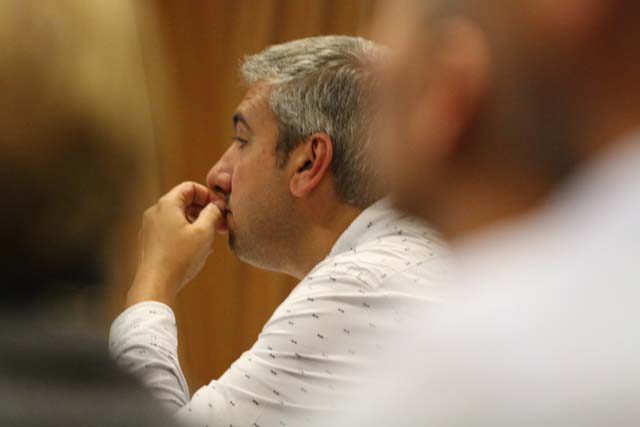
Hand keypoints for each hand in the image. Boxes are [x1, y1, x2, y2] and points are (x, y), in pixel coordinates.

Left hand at [126, 182, 225, 306]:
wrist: (156, 283)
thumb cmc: (180, 257)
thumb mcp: (204, 232)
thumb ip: (213, 213)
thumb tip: (216, 206)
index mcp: (167, 204)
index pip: (190, 187)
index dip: (208, 196)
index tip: (221, 209)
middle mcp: (155, 212)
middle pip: (184, 202)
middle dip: (205, 211)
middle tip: (221, 225)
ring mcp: (151, 227)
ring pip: (179, 217)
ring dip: (198, 224)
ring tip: (211, 240)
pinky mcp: (151, 242)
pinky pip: (172, 230)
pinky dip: (187, 234)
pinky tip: (198, 250)